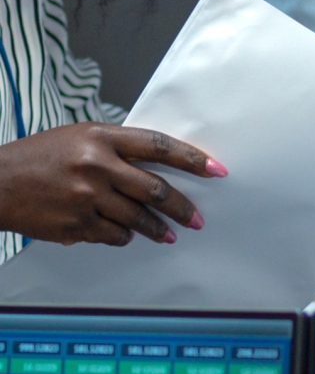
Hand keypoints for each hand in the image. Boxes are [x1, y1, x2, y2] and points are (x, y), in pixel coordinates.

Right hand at [0, 124, 225, 246]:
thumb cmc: (40, 156)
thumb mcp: (80, 137)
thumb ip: (116, 148)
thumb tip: (156, 165)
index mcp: (101, 137)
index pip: (159, 147)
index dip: (192, 159)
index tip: (216, 169)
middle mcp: (97, 166)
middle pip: (155, 189)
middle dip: (182, 207)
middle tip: (197, 218)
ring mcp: (87, 198)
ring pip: (138, 219)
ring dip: (158, 229)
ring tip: (170, 234)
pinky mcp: (76, 225)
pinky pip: (113, 235)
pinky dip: (124, 236)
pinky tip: (127, 235)